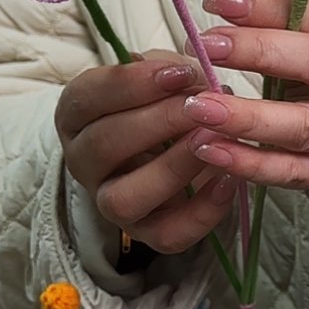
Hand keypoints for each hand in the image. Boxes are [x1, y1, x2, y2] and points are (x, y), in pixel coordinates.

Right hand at [55, 55, 238, 253]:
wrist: (172, 153)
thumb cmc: (162, 104)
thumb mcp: (161, 78)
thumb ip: (171, 73)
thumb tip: (196, 75)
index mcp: (78, 115)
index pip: (87, 97)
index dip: (133, 83)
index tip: (179, 72)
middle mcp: (84, 162)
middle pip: (104, 145)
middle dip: (157, 122)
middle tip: (201, 106)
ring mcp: (110, 202)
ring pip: (124, 198)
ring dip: (171, 169)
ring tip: (211, 141)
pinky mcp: (145, 234)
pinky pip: (166, 236)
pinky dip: (200, 212)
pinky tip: (230, 181)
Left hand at [182, 0, 308, 187]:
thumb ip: (277, 5)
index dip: (270, 8)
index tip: (219, 2)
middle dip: (260, 54)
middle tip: (206, 46)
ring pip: (305, 127)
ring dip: (247, 119)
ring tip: (198, 106)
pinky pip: (293, 172)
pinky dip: (249, 165)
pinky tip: (209, 148)